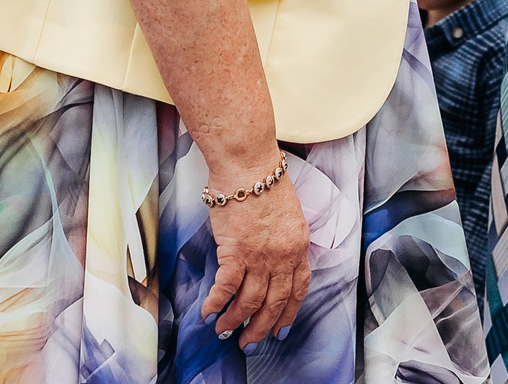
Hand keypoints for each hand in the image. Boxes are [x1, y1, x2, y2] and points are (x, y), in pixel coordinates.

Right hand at [201, 161, 310, 349]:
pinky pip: (226, 288)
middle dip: (261, 327)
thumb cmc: (263, 181)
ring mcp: (260, 256)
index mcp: (299, 245)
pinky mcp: (235, 252)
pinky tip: (208, 313)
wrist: (247, 165)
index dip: (288, 312)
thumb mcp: (288, 214)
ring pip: (250, 301)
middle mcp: (283, 256)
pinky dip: (216, 303)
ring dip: (235, 321)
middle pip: (275, 302)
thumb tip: (273, 261)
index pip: (298, 288)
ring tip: (224, 333)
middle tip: (250, 342)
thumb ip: (285, 240)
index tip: (280, 328)